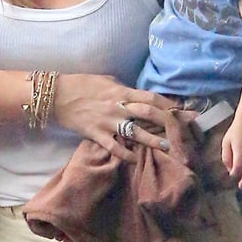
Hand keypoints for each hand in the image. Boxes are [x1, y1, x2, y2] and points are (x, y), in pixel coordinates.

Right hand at [53, 74, 173, 161]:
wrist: (57, 96)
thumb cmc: (82, 85)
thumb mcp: (107, 81)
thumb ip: (124, 90)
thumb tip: (139, 97)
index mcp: (122, 91)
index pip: (152, 98)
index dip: (170, 105)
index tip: (184, 112)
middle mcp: (118, 107)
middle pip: (149, 114)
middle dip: (169, 122)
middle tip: (185, 131)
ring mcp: (108, 122)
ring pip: (135, 132)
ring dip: (153, 140)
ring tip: (168, 148)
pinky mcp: (96, 134)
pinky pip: (114, 146)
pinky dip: (125, 154)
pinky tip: (135, 160)